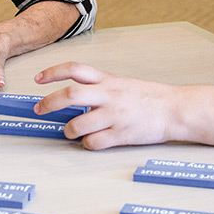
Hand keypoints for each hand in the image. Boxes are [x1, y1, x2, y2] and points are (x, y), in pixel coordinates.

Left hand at [33, 62, 178, 149]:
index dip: (52, 72)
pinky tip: (92, 141)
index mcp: (108, 79)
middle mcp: (108, 95)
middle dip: (48, 103)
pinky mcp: (120, 135)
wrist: (175, 109)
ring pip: (77, 125)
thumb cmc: (150, 97)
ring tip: (71, 131)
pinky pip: (93, 143)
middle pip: (69, 95)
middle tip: (39, 109)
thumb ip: (99, 88)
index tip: (38, 79)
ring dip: (68, 130)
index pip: (74, 69)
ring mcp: (114, 116)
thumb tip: (73, 98)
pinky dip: (87, 144)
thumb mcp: (121, 84)